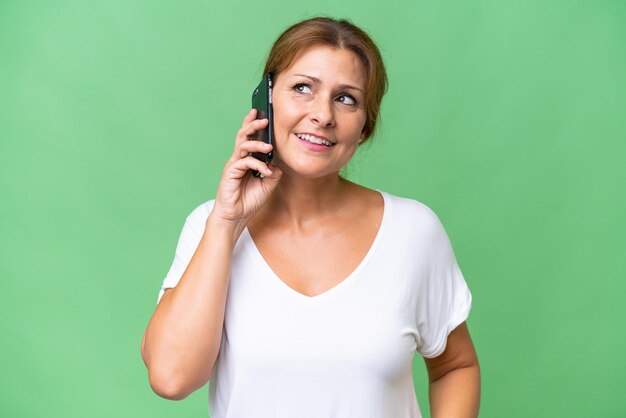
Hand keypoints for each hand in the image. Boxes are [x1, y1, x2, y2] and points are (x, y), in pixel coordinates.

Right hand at [212, 109, 282, 227]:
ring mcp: (234, 165)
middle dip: (252, 125)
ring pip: (243, 145)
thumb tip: (278, 162)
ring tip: (268, 145)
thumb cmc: (249, 201)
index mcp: (247, 160)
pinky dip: (257, 165)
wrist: (236, 216)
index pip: (249, 139)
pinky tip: (265, 171)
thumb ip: (273, 172)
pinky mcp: (230, 172)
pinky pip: (245, 162)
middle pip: (243, 136)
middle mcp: (239, 160)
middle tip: (263, 118)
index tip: (259, 113)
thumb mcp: (268, 185)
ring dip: (257, 143)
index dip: (252, 125)